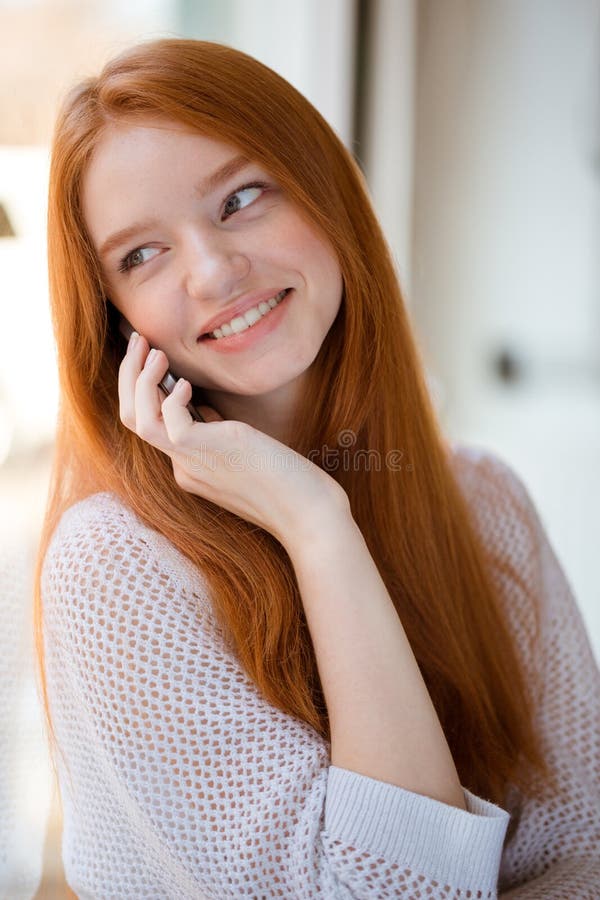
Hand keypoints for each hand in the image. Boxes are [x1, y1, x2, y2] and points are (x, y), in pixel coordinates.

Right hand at [118, 332, 348, 543]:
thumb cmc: (287, 483)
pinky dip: (170, 396)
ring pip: (139, 420)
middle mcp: (183, 467)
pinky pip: (169, 422)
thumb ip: (218, 433)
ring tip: (154, 352)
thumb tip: (201, 405)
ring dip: (139, 379)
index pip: (148, 425)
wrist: (307, 515)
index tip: (151, 358)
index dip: (144, 387)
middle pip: (132, 419)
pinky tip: (187, 383)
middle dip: (130, 376)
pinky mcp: (208, 451)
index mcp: (190, 467)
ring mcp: (192, 462)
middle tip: (139, 342)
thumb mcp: (243, 453)